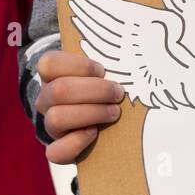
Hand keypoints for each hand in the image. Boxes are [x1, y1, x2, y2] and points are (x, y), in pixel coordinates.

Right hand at [36, 50, 123, 164]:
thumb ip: (112, 59)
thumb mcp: (103, 70)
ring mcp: (50, 125)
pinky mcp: (57, 149)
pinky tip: (94, 133)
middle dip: (95, 91)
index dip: (79, 66)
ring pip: (56, 118)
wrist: (95, 116)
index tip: (102, 70)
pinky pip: (55, 152)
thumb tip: (148, 43)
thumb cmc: (102, 86)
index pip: (49, 63)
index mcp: (53, 75)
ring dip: (91, 113)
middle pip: (59, 90)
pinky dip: (76, 143)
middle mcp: (46, 99)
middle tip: (118, 93)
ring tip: (114, 112)